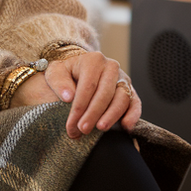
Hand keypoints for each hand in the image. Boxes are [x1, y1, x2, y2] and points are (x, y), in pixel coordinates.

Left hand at [10, 50, 141, 138]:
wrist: (78, 69)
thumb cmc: (66, 73)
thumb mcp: (55, 73)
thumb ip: (59, 82)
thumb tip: (68, 97)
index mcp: (93, 60)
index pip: (88, 86)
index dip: (80, 107)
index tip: (71, 124)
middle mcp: (111, 67)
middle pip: (105, 92)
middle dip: (94, 113)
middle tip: (83, 130)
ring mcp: (123, 78)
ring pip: (122, 98)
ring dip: (112, 115)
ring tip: (101, 128)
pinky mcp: (130, 90)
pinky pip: (135, 102)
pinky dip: (133, 115)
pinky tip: (126, 127)